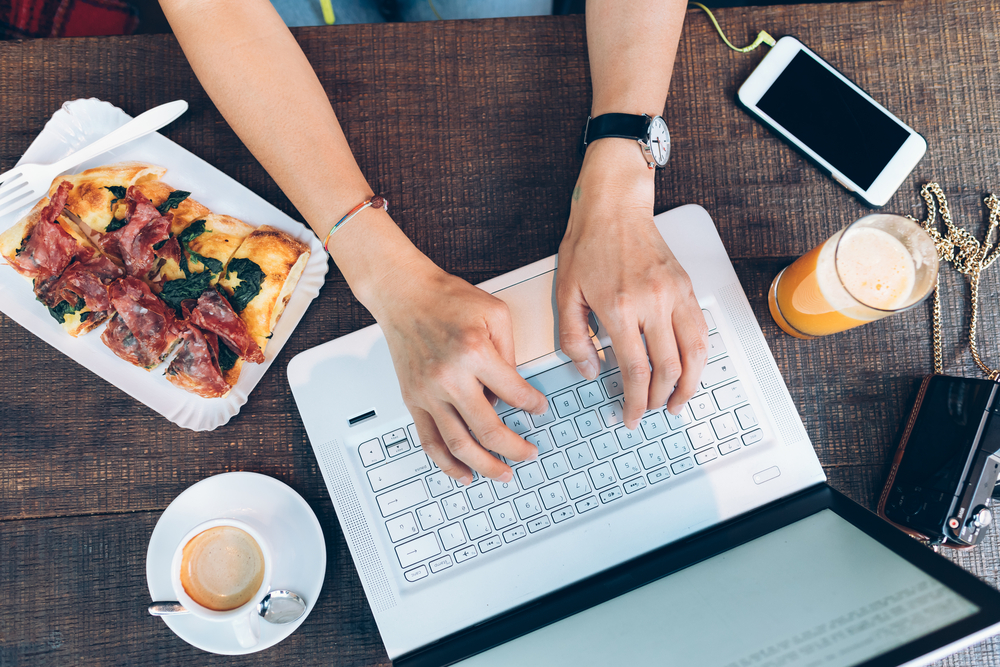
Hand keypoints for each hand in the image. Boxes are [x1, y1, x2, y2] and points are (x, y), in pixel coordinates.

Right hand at [366, 253, 547, 484]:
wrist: (404, 294)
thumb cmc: (447, 299)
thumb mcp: (495, 313)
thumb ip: (510, 352)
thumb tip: (515, 388)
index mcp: (475, 353)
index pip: (515, 393)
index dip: (534, 406)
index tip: (540, 409)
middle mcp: (450, 377)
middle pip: (488, 430)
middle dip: (515, 449)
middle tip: (529, 454)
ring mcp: (428, 392)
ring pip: (458, 444)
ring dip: (484, 466)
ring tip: (503, 474)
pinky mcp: (412, 399)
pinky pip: (429, 440)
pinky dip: (446, 463)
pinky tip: (463, 473)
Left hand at [557, 139, 707, 428]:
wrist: (614, 206)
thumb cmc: (587, 245)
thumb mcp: (566, 293)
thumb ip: (573, 338)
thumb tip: (590, 370)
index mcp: (619, 308)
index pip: (635, 369)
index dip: (635, 401)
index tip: (631, 416)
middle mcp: (652, 302)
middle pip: (669, 368)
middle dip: (661, 399)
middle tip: (652, 412)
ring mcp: (675, 294)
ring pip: (696, 353)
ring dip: (690, 384)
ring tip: (678, 402)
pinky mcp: (687, 286)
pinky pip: (702, 330)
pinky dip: (700, 357)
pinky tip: (691, 369)